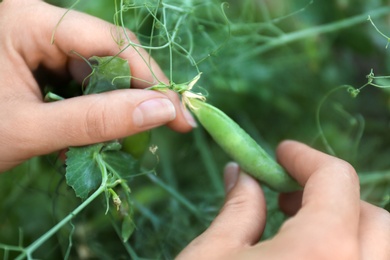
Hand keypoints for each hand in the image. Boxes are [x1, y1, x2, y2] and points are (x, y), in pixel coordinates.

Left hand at [0, 0, 194, 171]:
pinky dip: (90, 106)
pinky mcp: (34, 60)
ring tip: (120, 136)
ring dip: (111, 104)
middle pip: (106, 53)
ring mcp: (34, 39)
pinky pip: (76, 79)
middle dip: (135, 92)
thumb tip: (162, 111)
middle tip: (162, 125)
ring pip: (94, 68)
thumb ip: (96, 120)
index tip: (179, 115)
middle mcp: (34, 21)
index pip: (110, 43)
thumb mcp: (29, 129)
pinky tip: (90, 128)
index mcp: (27, 20)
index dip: (152, 80)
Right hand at [178, 140, 389, 258]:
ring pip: (380, 248)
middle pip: (373, 216)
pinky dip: (347, 252)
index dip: (306, 158)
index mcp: (322, 250)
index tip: (282, 153)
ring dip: (347, 226)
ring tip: (299, 225)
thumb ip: (238, 208)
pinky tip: (307, 253)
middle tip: (287, 194)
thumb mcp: (212, 255)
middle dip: (331, 195)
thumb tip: (243, 173)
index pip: (336, 180)